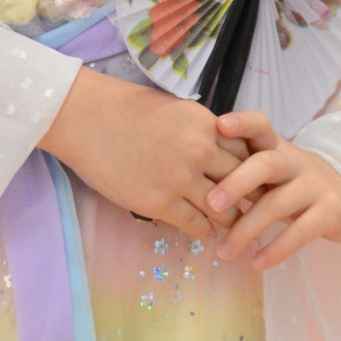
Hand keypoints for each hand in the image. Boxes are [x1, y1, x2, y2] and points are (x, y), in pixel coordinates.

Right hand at [42, 70, 247, 229]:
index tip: (253, 181)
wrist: (86, 118)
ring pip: (222, 208)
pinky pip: (194, 224)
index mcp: (206, 125)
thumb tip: (218, 146)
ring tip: (233, 228)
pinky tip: (205, 233)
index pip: (245, 153)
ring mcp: (179, 179)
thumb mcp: (175, 109)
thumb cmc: (125, 107)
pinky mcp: (158, 202)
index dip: (251, 169)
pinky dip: (204, 231)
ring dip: (229, 220)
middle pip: (241, 182)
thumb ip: (200, 129)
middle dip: (248, 197)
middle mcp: (200, 152)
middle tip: (255, 209)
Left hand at [205, 111, 340, 270]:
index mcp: (278, 148)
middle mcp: (296, 162)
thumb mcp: (274, 171)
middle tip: (210, 203)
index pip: (261, 126)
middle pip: (267, 164)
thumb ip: (243, 168)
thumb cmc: (296, 184)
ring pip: (277, 204)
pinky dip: (277, 248)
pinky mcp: (330, 212)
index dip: (243, 123)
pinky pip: (300, 231)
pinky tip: (257, 262)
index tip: (220, 125)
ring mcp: (315, 186)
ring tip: (223, 252)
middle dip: (236, 182)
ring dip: (247, 230)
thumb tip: (193, 178)